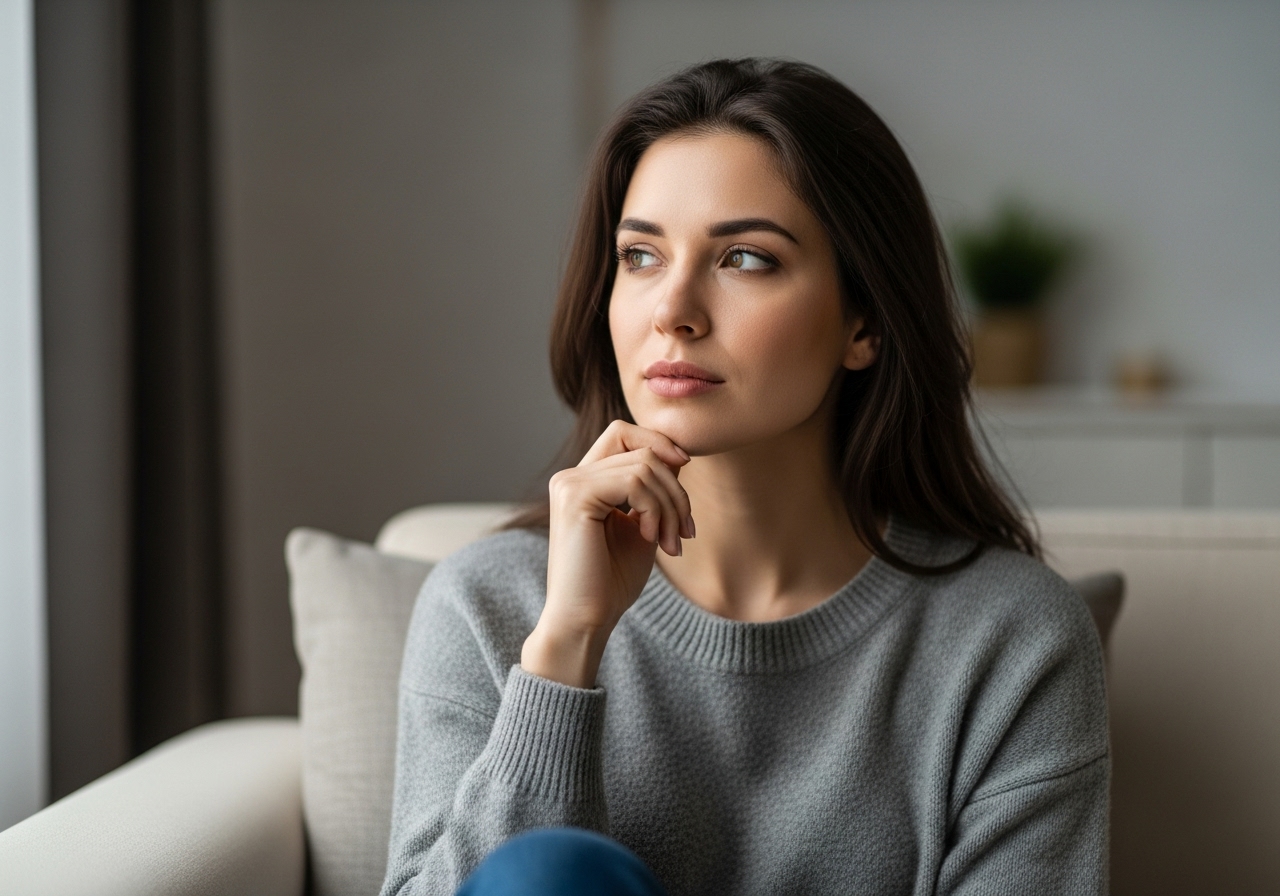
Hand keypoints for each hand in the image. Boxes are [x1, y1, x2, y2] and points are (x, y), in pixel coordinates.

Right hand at [521, 420, 694, 687]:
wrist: (586, 620)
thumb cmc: (611, 581)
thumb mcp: (642, 525)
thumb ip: (653, 491)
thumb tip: (676, 456)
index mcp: (583, 481)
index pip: (623, 433)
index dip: (659, 444)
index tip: (685, 472)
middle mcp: (570, 477)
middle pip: (642, 449)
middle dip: (676, 490)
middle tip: (684, 532)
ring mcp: (569, 484)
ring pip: (644, 466)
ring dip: (671, 506)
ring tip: (671, 543)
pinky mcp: (575, 498)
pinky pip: (634, 482)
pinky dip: (656, 510)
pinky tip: (651, 538)